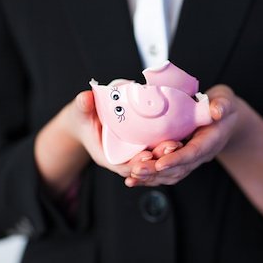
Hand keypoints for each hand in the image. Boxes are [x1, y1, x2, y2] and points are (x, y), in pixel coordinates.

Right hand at [35, 90, 181, 192]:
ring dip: (166, 155)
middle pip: (143, 165)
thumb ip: (83, 106)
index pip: (124, 166)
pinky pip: (156, 152)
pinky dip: (167, 149)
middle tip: (172, 146)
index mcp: (107, 156)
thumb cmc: (84, 118)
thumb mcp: (81, 112)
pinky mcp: (142, 148)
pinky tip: (181, 138)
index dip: (136, 162)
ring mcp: (133, 154)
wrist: (86, 121)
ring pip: (152, 160)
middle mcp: (123, 159)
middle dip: (157, 158)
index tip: (148, 154)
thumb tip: (85, 97)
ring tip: (179, 143)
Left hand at [125, 84, 239, 186]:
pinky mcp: (180, 160)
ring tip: (132, 177)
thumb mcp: (225, 102)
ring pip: (170, 174)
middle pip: (178, 168)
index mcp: (210, 141)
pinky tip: (133, 179)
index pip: (193, 153)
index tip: (160, 163)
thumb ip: (222, 105)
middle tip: (137, 170)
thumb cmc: (222, 108)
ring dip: (151, 177)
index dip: (176, 159)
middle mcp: (199, 155)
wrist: (225, 119)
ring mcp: (189, 160)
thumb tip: (217, 111)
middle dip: (156, 171)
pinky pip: (165, 172)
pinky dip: (150, 177)